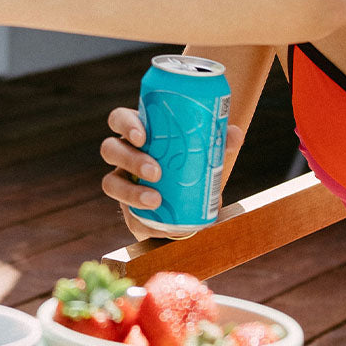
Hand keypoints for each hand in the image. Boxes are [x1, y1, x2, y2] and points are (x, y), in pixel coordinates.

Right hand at [99, 109, 245, 241]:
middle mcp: (124, 154)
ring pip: (110, 183)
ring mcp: (123, 181)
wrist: (192, 192)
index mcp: (138, 131)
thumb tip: (234, 135)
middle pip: (110, 149)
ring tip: (154, 200)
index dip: (124, 125)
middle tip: (156, 171)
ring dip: (130, 192)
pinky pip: (127, 216)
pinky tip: (157, 226)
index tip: (142, 136)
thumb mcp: (204, 147)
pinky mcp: (130, 209)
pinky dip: (141, 221)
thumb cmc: (192, 159)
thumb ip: (219, 140)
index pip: (118, 119)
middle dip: (130, 160)